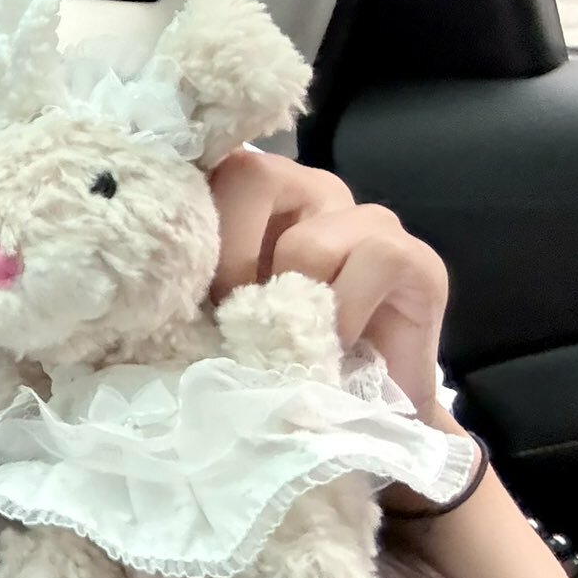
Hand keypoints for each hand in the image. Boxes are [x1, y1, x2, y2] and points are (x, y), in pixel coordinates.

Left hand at [207, 150, 450, 420]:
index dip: (203, 227)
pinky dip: (345, 312)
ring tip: (293, 338)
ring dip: (292, 302)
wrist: (351, 411)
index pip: (220, 167)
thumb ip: (196, 277)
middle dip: (234, 259)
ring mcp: (368, 219)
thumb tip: (161, 273)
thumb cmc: (274, 352)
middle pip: (256, 178)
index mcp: (262, 191)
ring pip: (308, 241)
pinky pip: (375, 261)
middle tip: (239, 317)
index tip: (195, 290)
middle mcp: (315, 190)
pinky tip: (337, 342)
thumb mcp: (218, 308)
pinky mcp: (415, 258)